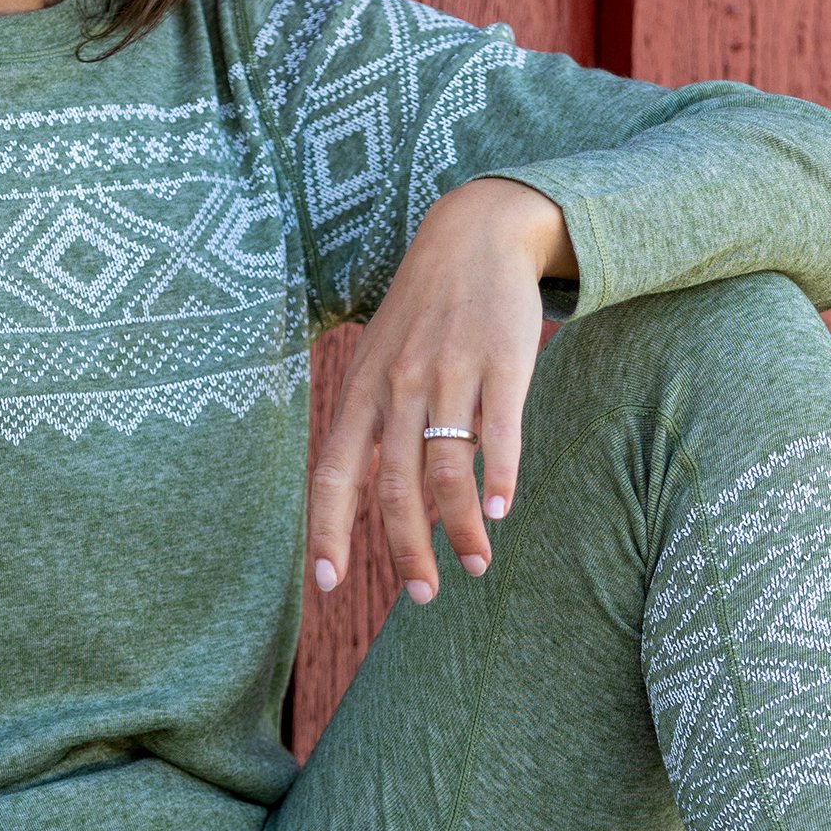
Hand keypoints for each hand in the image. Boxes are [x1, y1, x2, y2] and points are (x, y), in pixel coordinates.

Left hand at [309, 176, 575, 600]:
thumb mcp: (377, 360)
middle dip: (405, 551)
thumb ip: (367, 425)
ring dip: (461, 528)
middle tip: (422, 595)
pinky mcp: (503, 362)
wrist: (475, 234)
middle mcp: (399, 387)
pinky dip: (500, 478)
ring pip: (448, 470)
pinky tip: (502, 510)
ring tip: (475, 565)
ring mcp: (451, 373)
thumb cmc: (424, 312)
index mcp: (362, 392)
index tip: (329, 583)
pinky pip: (499, 432)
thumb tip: (356, 497)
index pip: (332, 473)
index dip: (327, 529)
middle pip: (394, 487)